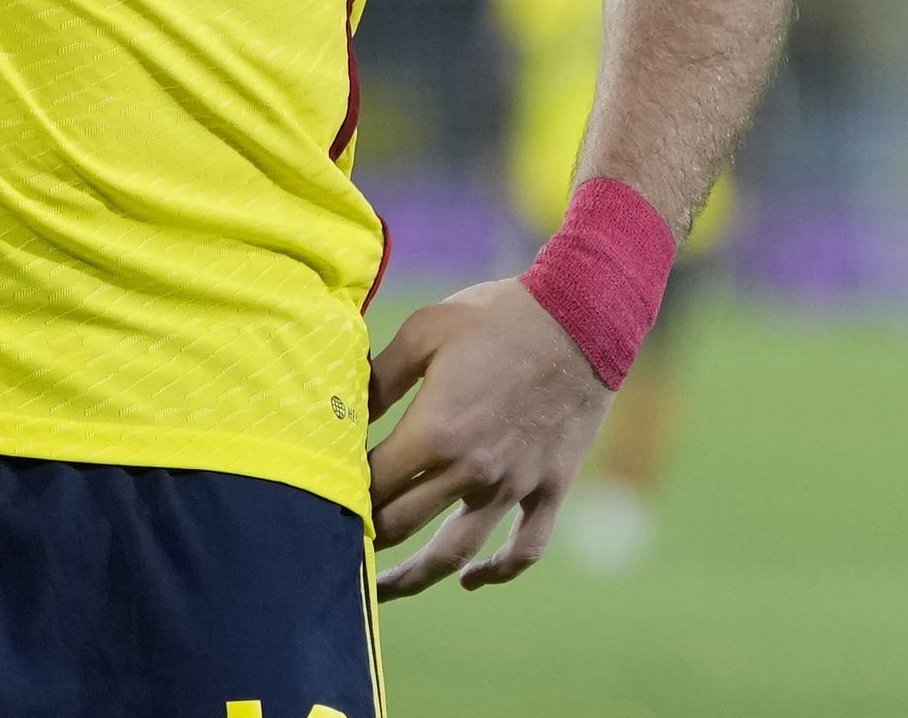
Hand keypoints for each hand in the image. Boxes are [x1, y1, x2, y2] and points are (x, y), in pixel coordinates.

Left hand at [365, 278, 613, 597]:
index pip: (373, 482)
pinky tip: (472, 578)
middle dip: (365, 538)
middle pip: (402, 525)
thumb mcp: (427, 330)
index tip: (323, 498)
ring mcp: (513, 485)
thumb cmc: (499, 317)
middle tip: (338, 546)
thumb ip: (382, 376)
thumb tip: (345, 408)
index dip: (342, 494)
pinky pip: (524, 548)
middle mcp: (471, 469)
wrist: (584, 317)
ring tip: (386, 590)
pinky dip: (498, 572)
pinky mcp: (549, 487)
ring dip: (416, 576)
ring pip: (455, 552)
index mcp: (435, 430)